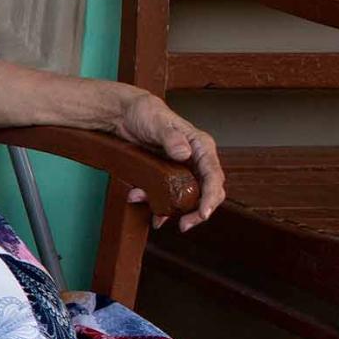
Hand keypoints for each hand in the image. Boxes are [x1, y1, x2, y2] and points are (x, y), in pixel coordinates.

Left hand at [111, 90, 226, 230]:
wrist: (124, 115)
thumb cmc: (145, 113)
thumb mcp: (157, 122)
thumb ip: (170, 138)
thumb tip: (185, 153)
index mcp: (201, 146)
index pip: (214, 175)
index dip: (211, 196)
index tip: (203, 213)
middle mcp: (196, 159)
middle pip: (208, 192)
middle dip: (198, 211)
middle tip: (185, 225)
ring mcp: (183, 169)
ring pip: (189, 198)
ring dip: (175, 211)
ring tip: (157, 217)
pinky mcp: (169, 176)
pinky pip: (170, 196)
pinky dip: (161, 207)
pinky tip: (150, 213)